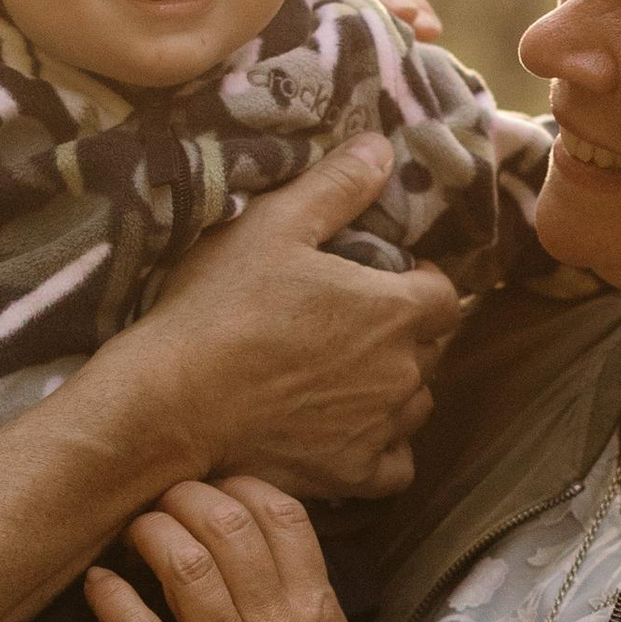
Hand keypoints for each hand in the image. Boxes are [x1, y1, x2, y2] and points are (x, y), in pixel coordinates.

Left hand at [87, 479, 383, 621]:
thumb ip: (307, 606)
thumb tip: (273, 556)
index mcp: (316, 614)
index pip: (281, 513)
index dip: (238, 487)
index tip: (212, 493)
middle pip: (225, 520)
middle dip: (184, 498)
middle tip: (161, 508)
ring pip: (180, 559)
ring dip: (147, 533)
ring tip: (130, 536)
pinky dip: (110, 593)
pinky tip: (99, 585)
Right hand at [132, 137, 460, 500]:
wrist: (172, 403)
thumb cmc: (219, 309)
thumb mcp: (273, 226)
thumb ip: (337, 186)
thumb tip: (383, 147)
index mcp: (393, 309)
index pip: (447, 296)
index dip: (424, 283)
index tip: (392, 278)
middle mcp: (400, 373)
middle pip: (433, 351)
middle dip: (409, 334)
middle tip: (359, 323)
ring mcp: (378, 428)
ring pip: (416, 406)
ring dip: (396, 389)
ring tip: (351, 375)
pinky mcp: (350, 474)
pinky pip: (396, 466)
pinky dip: (383, 450)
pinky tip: (351, 432)